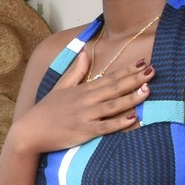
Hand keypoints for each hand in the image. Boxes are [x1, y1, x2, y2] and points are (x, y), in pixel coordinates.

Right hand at [7, 57, 152, 158]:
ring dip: (131, 98)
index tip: (143, 63)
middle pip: (114, 88)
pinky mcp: (84, 132)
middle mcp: (85, 101)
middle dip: (135, 79)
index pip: (109, 77)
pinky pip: (105, 127)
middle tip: (153, 71)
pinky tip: (133, 118)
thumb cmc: (46, 110)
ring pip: (113, 106)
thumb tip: (85, 53)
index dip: (127, 70)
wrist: (30, 131)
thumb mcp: (60, 87)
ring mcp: (85, 116)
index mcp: (82, 90)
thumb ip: (76, 72)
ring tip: (148, 90)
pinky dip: (119, 123)